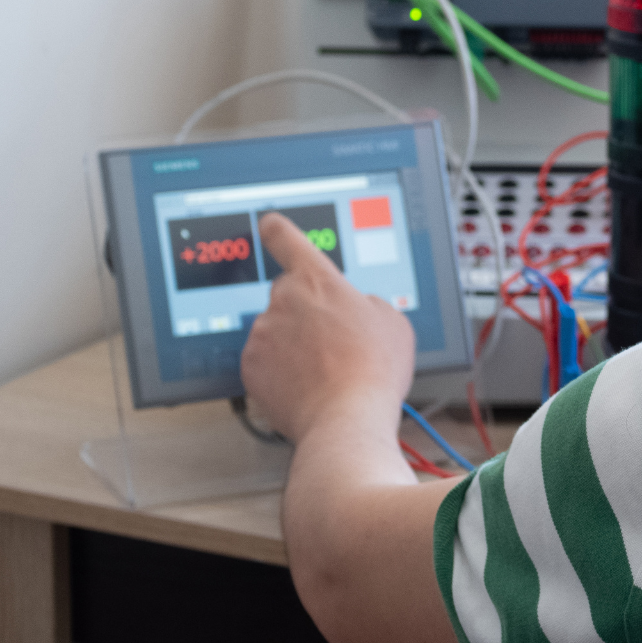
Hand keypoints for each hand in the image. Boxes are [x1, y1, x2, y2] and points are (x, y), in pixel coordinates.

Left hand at [240, 211, 415, 442]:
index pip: (287, 240)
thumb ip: (366, 303)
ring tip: (325, 370)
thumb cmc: (373, 371)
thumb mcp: (392, 322)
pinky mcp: (250, 365)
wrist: (345, 417)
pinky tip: (306, 384)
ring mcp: (263, 333)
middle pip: (288, 295)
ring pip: (276, 330)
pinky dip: (280, 370)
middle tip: (332, 340)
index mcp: (319, 280)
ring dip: (294, 344)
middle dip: (304, 312)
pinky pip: (264, 360)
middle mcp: (284, 300)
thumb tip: (356, 309)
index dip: (278, 230)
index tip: (270, 224)